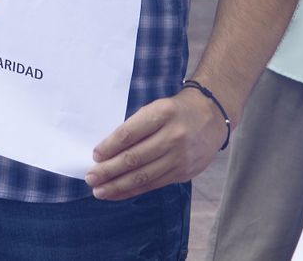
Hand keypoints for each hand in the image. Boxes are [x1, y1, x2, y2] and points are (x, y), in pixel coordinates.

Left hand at [85, 87, 228, 200]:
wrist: (212, 116)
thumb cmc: (174, 111)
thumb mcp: (155, 109)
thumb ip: (135, 127)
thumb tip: (107, 151)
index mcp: (161, 114)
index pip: (130, 133)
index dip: (110, 146)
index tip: (95, 156)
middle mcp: (173, 136)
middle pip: (135, 158)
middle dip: (109, 171)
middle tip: (90, 177)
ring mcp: (181, 157)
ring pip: (144, 175)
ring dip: (118, 185)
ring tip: (99, 190)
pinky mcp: (185, 173)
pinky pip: (155, 184)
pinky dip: (134, 190)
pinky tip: (118, 193)